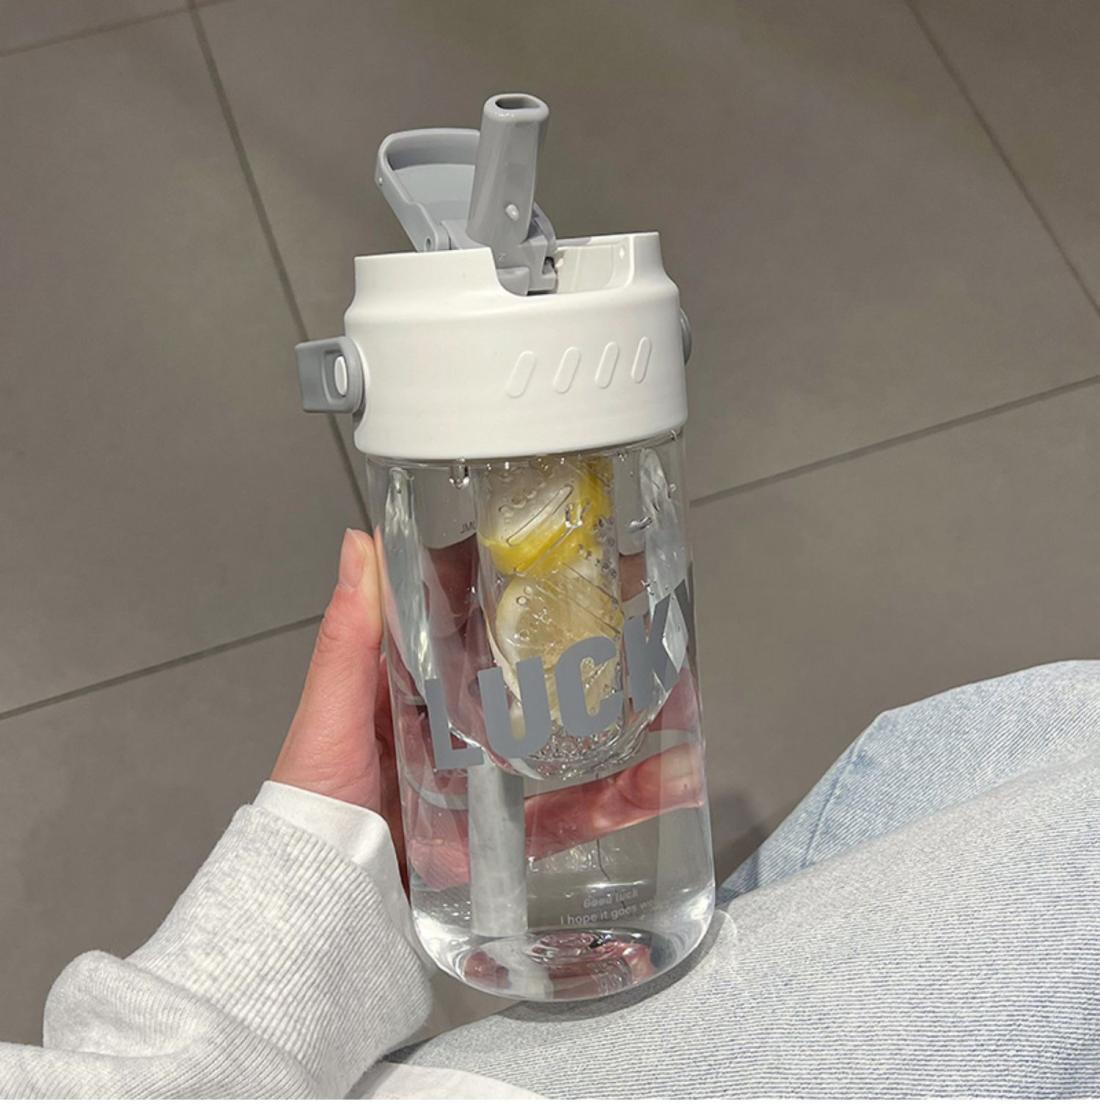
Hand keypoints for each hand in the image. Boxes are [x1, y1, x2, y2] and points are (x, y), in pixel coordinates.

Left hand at [271, 529, 704, 891]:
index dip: (513, 591)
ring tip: (677, 695)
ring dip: (626, 723)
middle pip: (532, 681)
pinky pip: (576, 813)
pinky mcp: (513, 836)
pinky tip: (671, 779)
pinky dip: (627, 800)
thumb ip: (349, 638)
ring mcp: (492, 783)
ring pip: (569, 742)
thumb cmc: (316, 807)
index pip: (470, 627)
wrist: (325, 917)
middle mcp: (459, 730)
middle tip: (641, 616)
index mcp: (416, 691)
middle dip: (587, 651)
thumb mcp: (331, 715)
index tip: (561, 556)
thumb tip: (360, 542)